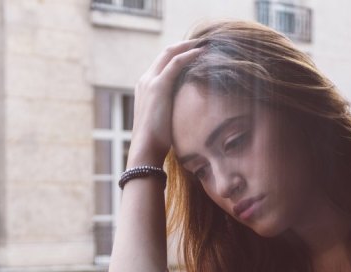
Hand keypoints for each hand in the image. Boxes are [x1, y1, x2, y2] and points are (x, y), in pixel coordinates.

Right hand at [127, 40, 203, 165]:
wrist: (145, 149)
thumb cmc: (156, 142)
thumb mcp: (164, 122)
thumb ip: (171, 112)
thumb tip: (187, 115)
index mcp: (145, 88)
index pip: (162, 64)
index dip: (178, 55)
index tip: (195, 53)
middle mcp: (145, 81)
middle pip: (165, 53)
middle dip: (184, 46)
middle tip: (203, 42)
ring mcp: (150, 82)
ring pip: (170, 53)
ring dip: (188, 46)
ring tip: (206, 43)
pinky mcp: (158, 86)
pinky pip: (176, 63)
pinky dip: (189, 54)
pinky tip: (203, 52)